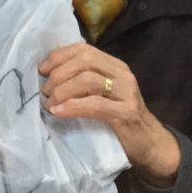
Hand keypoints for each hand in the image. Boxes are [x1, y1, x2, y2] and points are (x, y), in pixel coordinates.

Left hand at [40, 42, 180, 185]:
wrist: (149, 143)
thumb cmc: (120, 119)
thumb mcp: (104, 94)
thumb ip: (84, 82)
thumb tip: (49, 77)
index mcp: (115, 65)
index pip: (84, 49)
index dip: (59, 56)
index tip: (42, 69)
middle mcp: (122, 74)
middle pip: (85, 61)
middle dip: (59, 73)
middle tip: (45, 90)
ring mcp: (126, 92)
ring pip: (88, 80)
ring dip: (63, 90)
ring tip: (49, 103)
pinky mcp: (126, 113)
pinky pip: (94, 105)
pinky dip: (72, 107)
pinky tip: (58, 112)